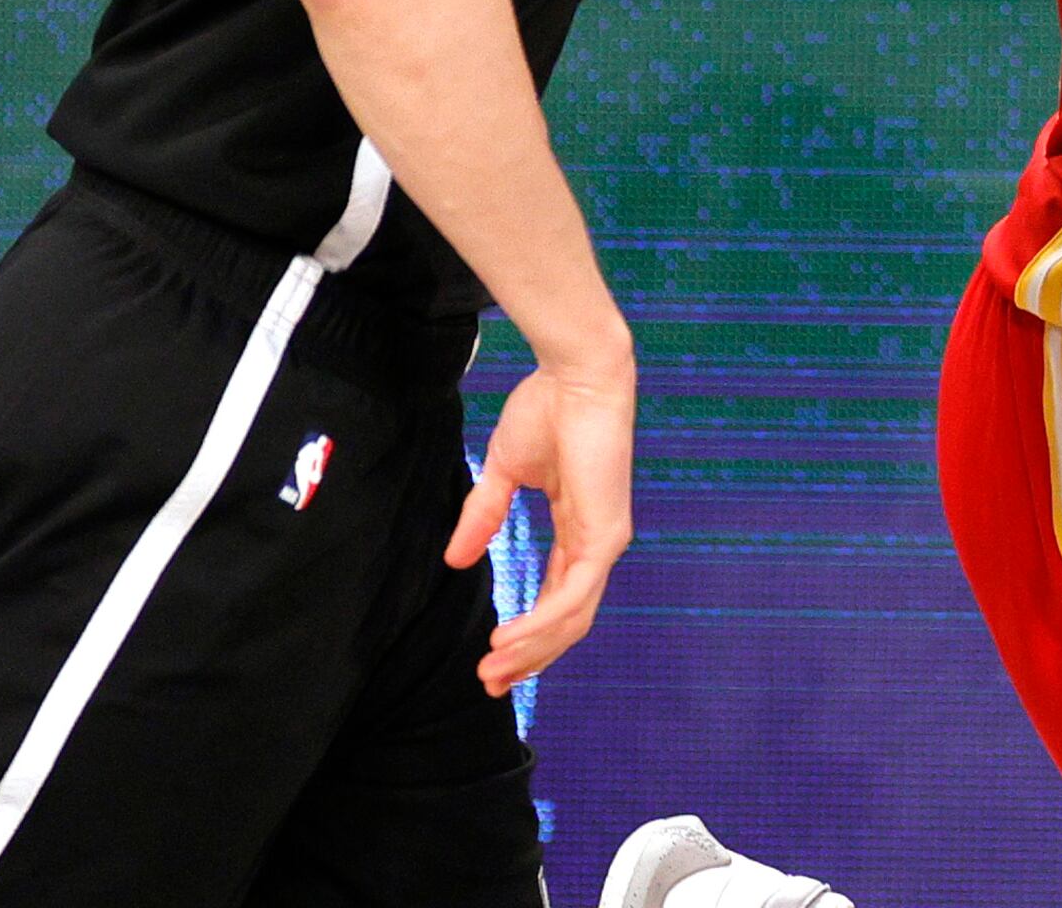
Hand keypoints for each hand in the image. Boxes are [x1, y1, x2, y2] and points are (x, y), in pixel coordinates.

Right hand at [446, 354, 635, 695]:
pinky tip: (507, 641)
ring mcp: (605, 541)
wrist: (576, 377)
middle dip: (529, 657)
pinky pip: (572, 595)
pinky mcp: (605, 535)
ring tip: (492, 672)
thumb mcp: (504, 473)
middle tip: (490, 684)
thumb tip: (455, 561)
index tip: (491, 660)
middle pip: (567, 620)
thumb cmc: (547, 412)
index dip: (527, 632)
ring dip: (530, 650)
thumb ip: (484, 517)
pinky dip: (540, 623)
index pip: (558, 598)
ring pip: (571, 617)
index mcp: (580, 528)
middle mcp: (597, 542)